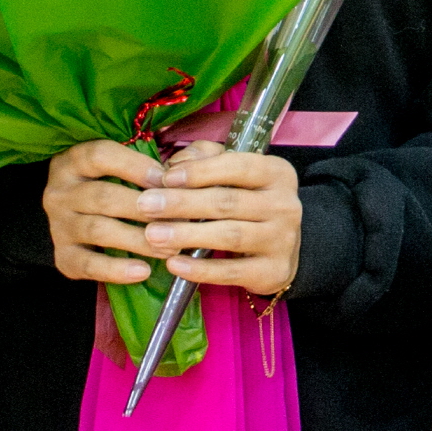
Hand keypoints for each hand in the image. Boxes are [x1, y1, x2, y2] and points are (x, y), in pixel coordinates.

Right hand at [43, 140, 168, 285]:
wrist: (78, 219)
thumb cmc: (112, 185)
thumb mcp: (122, 166)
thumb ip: (147, 167)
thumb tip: (178, 175)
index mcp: (72, 161)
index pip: (100, 156)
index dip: (136, 167)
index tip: (167, 180)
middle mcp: (59, 192)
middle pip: (103, 196)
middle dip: (145, 209)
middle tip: (179, 220)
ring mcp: (58, 225)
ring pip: (98, 230)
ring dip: (138, 240)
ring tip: (170, 249)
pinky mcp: (63, 256)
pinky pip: (88, 265)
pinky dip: (117, 270)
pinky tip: (143, 271)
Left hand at [140, 144, 302, 295]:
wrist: (281, 250)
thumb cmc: (248, 203)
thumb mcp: (235, 175)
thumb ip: (206, 159)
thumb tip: (176, 163)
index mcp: (277, 173)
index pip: (237, 166)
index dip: (199, 172)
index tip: (164, 178)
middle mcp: (285, 204)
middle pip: (227, 202)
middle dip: (182, 203)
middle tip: (146, 206)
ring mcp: (282, 240)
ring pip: (229, 235)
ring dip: (187, 235)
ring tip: (153, 235)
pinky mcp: (273, 271)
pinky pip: (231, 272)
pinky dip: (200, 269)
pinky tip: (174, 264)